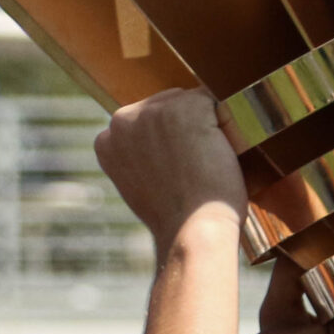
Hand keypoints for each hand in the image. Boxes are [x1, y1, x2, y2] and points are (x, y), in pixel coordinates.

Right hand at [93, 88, 245, 245]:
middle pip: (167, 106)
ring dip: (205, 127)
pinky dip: (227, 127)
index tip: (175, 172)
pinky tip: (220, 156)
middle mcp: (123, 119)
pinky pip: (216, 104)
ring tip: (205, 165)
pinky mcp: (187, 107)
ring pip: (191, 103)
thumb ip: (141, 156)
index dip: (168, 145)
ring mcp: (154, 110)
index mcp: (107, 140)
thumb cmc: (176, 219)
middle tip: (193, 170)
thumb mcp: (140, 184)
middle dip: (184, 130)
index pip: (146, 123)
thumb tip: (160, 141)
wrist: (193, 231)